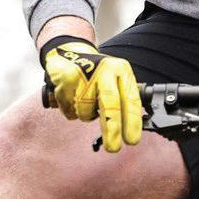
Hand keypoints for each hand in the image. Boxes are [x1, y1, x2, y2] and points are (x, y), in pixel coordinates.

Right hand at [42, 36, 141, 153]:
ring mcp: (85, 73)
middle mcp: (105, 69)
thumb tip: (132, 129)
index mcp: (122, 70)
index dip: (132, 122)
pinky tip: (70, 98)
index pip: (131, 99)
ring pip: (87, 110)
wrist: (68, 51)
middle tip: (114, 147)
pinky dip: (70, 110)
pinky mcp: (66, 78)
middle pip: (111, 104)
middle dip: (112, 129)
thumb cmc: (96, 72)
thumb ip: (123, 100)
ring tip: (84, 103)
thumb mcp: (116, 79)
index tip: (132, 140)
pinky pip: (69, 108)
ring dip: (85, 115)